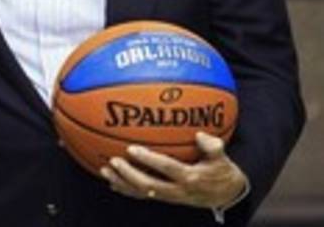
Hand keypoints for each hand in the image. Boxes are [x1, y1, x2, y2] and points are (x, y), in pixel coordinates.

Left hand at [100, 132, 247, 208]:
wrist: (228, 196)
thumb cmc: (221, 171)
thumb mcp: (223, 158)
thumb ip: (213, 146)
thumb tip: (200, 134)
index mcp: (191, 178)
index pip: (167, 168)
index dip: (149, 160)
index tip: (132, 149)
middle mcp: (178, 190)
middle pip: (148, 185)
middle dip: (128, 174)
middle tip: (113, 160)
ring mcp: (170, 197)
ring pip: (142, 193)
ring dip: (122, 183)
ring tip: (105, 171)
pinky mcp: (166, 198)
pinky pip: (143, 196)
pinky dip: (126, 189)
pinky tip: (112, 181)